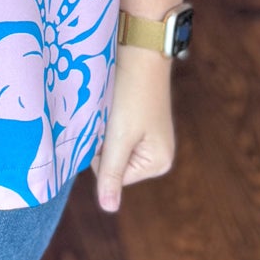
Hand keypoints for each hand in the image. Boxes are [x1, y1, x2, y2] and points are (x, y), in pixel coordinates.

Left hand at [91, 48, 175, 212]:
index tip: (109, 128)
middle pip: (112, 163)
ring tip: (112, 107)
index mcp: (158, 163)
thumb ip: (112, 173)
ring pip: (110, 146)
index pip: (111, 176)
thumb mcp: (119, 136)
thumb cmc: (131, 94)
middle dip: (103, 142)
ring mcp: (149, 137)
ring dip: (104, 129)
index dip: (101, 154)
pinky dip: (108, 119)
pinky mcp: (139, 120)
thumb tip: (108, 209)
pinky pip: (115, 130)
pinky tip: (113, 102)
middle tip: (110, 116)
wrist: (140, 49)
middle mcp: (156, 154)